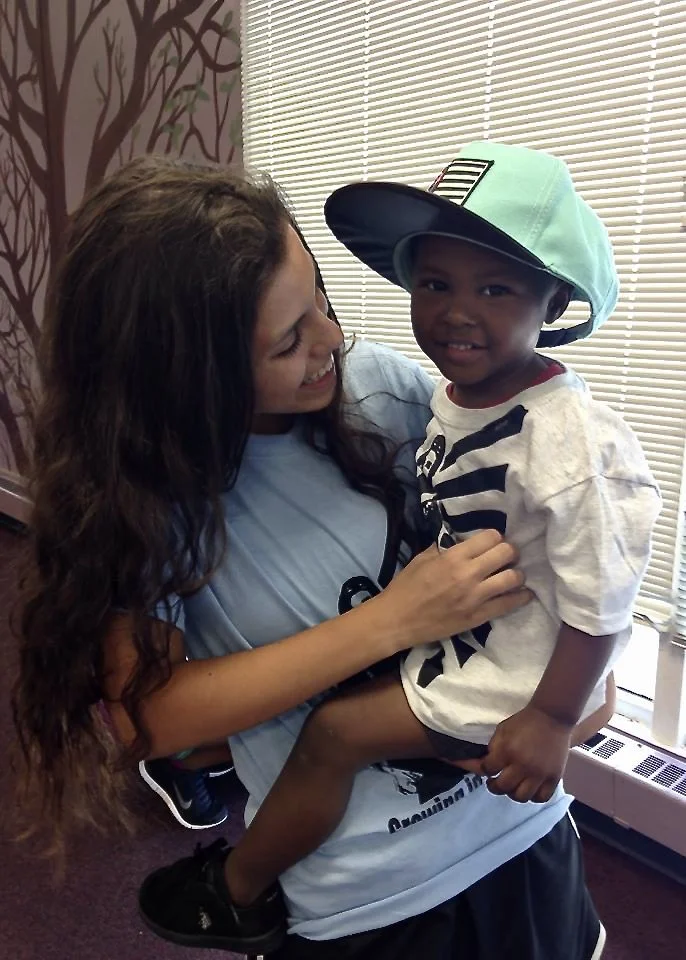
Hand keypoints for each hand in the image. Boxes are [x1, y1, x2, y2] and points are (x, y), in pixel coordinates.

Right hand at [378, 530, 531, 650]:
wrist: (397, 621)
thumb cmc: (406, 587)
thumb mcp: (422, 558)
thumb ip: (445, 548)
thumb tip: (463, 540)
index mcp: (453, 557)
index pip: (490, 537)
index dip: (495, 537)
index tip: (493, 542)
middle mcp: (468, 574)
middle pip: (506, 553)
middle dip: (510, 552)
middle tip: (507, 556)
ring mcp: (475, 597)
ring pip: (512, 578)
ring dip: (516, 573)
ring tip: (513, 574)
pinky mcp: (478, 616)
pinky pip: (508, 605)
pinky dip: (520, 597)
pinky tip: (525, 594)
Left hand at [460, 704, 572, 802]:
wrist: (552, 717)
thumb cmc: (524, 722)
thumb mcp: (502, 729)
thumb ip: (492, 748)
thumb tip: (483, 763)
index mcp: (507, 751)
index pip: (488, 769)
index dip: (481, 769)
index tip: (483, 768)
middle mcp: (522, 766)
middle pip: (502, 787)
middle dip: (493, 785)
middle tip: (494, 781)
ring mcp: (539, 774)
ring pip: (520, 797)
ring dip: (512, 793)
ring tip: (511, 785)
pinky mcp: (554, 778)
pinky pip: (541, 797)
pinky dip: (533, 796)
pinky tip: (528, 788)